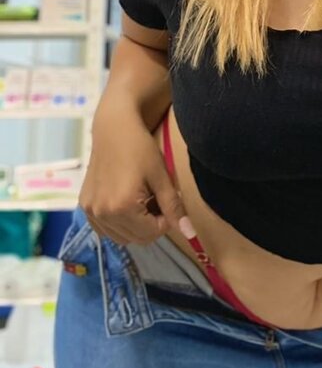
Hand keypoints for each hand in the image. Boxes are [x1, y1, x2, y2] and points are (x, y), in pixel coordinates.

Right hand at [79, 109, 187, 245]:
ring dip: (135, 226)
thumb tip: (191, 234)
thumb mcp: (162, 178)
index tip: (165, 200)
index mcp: (122, 207)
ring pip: (121, 237)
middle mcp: (102, 213)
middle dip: (151, 225)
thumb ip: (174, 208)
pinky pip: (105, 229)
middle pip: (136, 238)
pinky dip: (118, 224)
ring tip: (140, 200)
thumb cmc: (141, 149)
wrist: (113, 130)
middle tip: (154, 199)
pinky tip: (124, 203)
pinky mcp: (84, 206)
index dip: (165, 220)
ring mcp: (90, 211)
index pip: (151, 233)